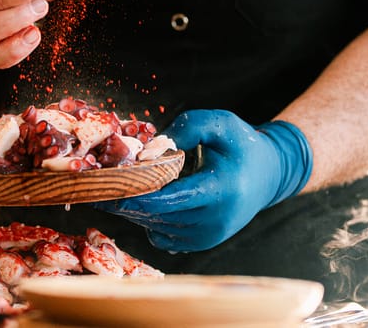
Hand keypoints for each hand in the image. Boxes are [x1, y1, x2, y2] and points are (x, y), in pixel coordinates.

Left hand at [92, 110, 312, 251]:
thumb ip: (186, 127)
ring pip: (155, 227)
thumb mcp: (219, 123)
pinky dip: (147, 219)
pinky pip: (161, 236)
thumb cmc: (240, 145)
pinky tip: (141, 200)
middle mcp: (215, 221)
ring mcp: (208, 236)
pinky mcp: (201, 243)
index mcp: (220, 191)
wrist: (269, 174)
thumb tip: (150, 149)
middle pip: (155, 215)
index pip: (167, 199)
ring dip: (133, 209)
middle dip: (125, 200)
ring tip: (117, 188)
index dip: (133, 193)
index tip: (107, 184)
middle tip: (99, 184)